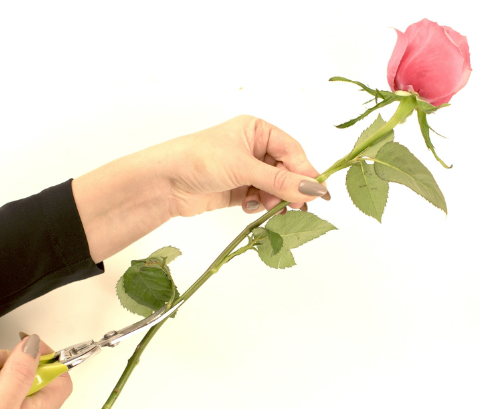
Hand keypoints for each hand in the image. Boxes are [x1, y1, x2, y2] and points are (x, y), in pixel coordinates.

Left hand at [72, 115, 328, 262]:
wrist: (163, 182)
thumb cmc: (200, 160)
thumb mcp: (243, 167)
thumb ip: (280, 180)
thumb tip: (314, 189)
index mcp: (257, 130)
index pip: (292, 150)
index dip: (305, 171)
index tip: (316, 193)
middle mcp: (253, 148)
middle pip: (286, 170)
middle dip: (289, 188)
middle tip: (294, 206)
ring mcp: (245, 170)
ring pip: (275, 187)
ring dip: (273, 198)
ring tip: (264, 205)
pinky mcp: (238, 190)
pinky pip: (261, 198)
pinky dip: (259, 205)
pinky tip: (248, 206)